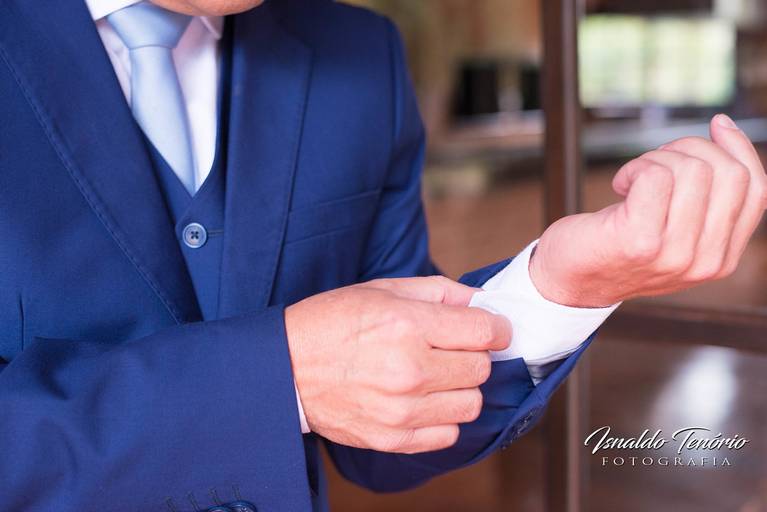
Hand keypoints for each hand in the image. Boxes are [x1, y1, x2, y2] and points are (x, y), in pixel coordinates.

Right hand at [284, 276, 510, 453]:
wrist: (285, 368)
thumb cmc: (331, 323)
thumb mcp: (382, 290)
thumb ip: (438, 292)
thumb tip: (481, 301)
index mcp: (407, 325)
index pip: (485, 332)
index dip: (494, 328)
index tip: (488, 328)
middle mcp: (409, 369)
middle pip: (482, 368)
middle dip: (473, 355)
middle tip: (449, 349)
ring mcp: (402, 410)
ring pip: (471, 404)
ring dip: (460, 388)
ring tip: (435, 376)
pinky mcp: (393, 438)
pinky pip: (448, 434)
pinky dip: (443, 417)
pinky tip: (423, 400)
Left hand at [530, 114, 766, 306]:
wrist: (569, 281)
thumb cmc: (619, 246)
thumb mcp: (677, 231)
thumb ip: (708, 202)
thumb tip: (726, 130)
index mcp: (722, 260)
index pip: (757, 191)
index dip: (740, 149)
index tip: (717, 125)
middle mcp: (704, 262)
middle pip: (728, 174)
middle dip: (690, 150)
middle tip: (653, 162)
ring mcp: (673, 254)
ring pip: (693, 170)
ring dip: (656, 159)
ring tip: (633, 178)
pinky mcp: (638, 240)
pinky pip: (655, 175)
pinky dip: (635, 167)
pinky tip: (620, 184)